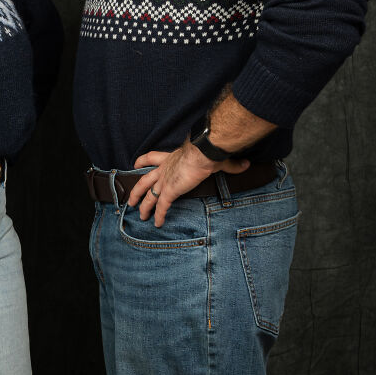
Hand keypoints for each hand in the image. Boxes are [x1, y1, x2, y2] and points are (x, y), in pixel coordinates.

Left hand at [127, 144, 249, 226]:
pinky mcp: (170, 191)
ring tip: (140, 215)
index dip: (142, 161)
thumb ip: (230, 164)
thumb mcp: (215, 158)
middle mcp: (164, 169)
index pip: (151, 158)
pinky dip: (159, 216)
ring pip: (149, 196)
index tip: (136, 164)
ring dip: (144, 206)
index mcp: (170, 158)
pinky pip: (161, 206)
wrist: (203, 152)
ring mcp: (165, 180)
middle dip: (137, 191)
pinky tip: (157, 223)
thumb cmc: (207, 151)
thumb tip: (245, 165)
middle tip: (131, 200)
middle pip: (144, 180)